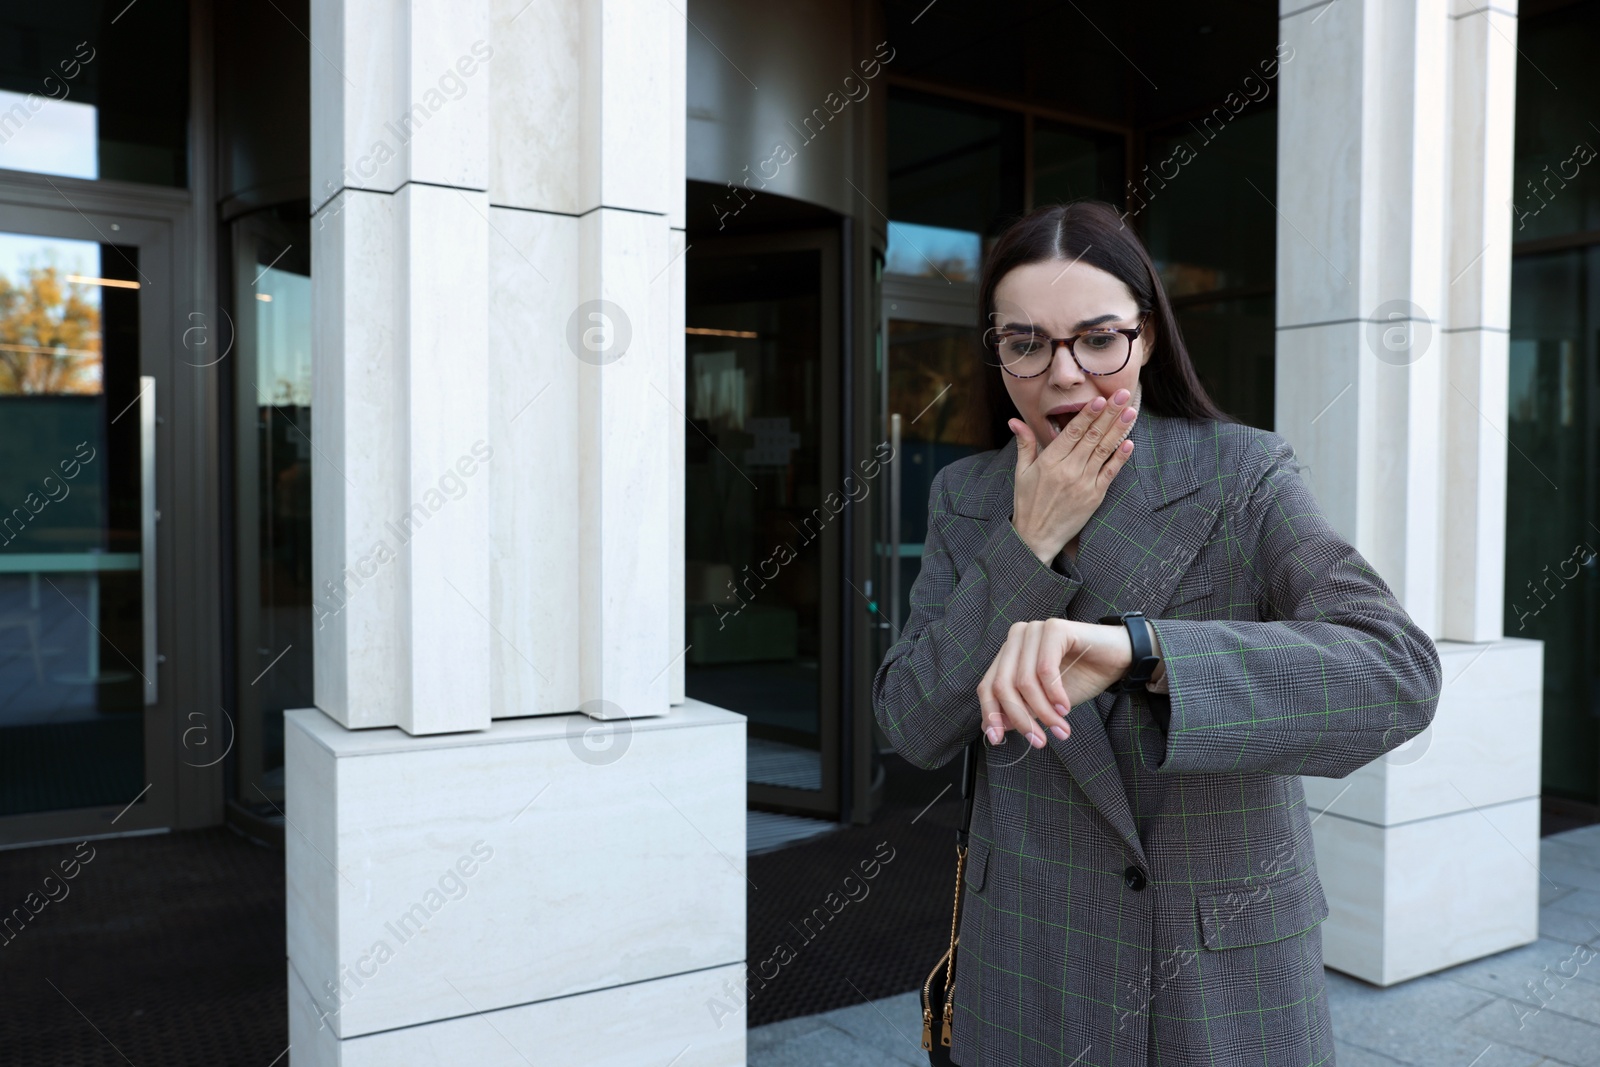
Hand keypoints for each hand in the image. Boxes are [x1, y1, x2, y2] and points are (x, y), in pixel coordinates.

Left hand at [976, 620, 1133, 747]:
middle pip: (1003, 686)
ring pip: (1024, 681)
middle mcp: (1017, 638)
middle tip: (1040, 741)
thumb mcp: (1045, 702)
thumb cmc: (1081, 677)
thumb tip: (992, 730)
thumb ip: (1019, 710)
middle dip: (1021, 719)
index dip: (991, 714)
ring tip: (1060, 729)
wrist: (1120, 659)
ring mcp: (1034, 630)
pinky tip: (1066, 708)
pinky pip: (1045, 670)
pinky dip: (1054, 694)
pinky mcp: (1054, 628)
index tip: (999, 739)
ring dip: (1043, 712)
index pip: (987, 686)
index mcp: (1010, 653)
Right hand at [1010, 389, 1137, 564]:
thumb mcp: (1021, 472)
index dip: (1088, 414)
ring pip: (1104, 451)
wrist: (1036, 537)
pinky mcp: (1094, 497)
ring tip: (1130, 412)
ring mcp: (1083, 484)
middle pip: (1092, 437)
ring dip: (1119, 430)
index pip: (1073, 432)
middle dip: (1109, 414)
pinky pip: (1110, 473)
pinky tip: (1129, 443)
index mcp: (1049, 461)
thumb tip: (1015, 421)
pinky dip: (1120, 458)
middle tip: (1123, 395)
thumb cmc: (1027, 503)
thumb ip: (1024, 444)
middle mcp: (1068, 470)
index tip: (1100, 398)